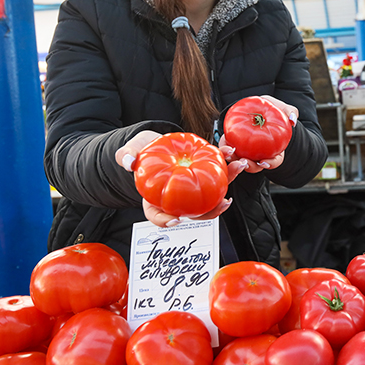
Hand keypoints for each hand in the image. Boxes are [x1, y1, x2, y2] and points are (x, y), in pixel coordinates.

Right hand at [116, 130, 247, 227]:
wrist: (153, 143)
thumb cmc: (141, 153)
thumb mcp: (129, 153)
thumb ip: (126, 156)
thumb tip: (128, 161)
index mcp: (156, 200)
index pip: (159, 216)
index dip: (166, 221)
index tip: (176, 220)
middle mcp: (178, 199)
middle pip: (196, 210)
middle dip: (214, 209)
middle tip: (224, 202)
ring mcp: (193, 187)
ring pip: (213, 191)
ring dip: (228, 180)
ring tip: (238, 167)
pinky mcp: (204, 172)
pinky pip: (217, 171)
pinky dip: (226, 164)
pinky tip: (232, 155)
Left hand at [219, 95, 296, 172]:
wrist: (258, 107)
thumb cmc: (272, 110)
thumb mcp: (282, 108)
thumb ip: (290, 112)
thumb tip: (293, 120)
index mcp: (274, 150)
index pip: (275, 161)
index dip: (270, 164)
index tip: (264, 162)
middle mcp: (259, 154)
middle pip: (255, 166)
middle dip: (249, 166)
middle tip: (244, 162)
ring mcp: (245, 151)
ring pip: (239, 161)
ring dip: (234, 161)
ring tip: (230, 154)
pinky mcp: (232, 144)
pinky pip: (229, 148)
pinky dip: (225, 148)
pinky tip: (224, 146)